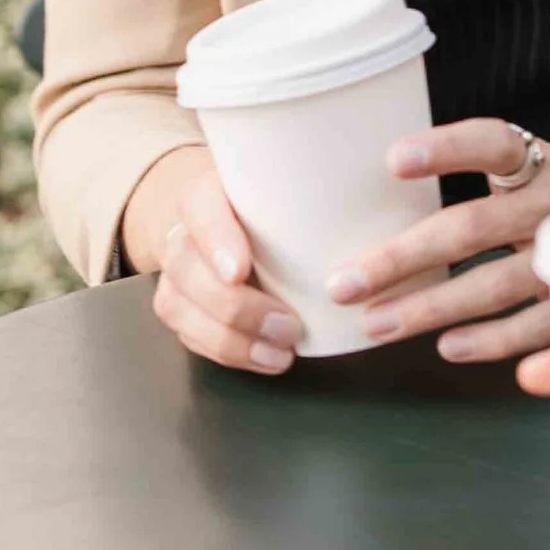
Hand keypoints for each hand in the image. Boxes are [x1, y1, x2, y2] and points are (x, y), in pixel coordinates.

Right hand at [130, 154, 303, 378]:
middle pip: (185, 265)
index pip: (199, 205)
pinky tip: (267, 358)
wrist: (250, 227)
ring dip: (230, 339)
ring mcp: (177, 272)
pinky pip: (188, 335)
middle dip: (234, 306)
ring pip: (177, 305)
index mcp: (211, 191)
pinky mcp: (180, 306)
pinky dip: (229, 353)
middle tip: (289, 327)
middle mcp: (185, 229)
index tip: (240, 272)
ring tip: (281, 353)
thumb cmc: (285, 207)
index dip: (215, 239)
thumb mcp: (300, 192)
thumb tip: (372, 204)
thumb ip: (322, 193)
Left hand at [328, 121, 549, 363]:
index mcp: (543, 165)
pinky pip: (544, 331)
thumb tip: (390, 175)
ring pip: (499, 286)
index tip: (393, 160)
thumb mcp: (544, 173)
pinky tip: (453, 348)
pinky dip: (502, 344)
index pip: (493, 144)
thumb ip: (487, 178)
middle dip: (404, 258)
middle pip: (474, 228)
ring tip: (378, 325)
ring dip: (435, 307)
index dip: (447, 149)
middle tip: (344, 284)